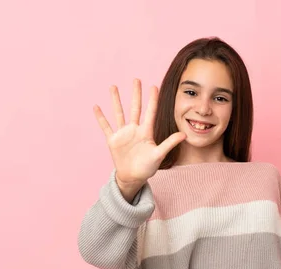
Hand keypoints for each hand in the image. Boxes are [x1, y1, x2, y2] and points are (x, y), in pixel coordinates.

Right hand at [93, 79, 186, 200]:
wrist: (133, 177)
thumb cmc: (147, 167)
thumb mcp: (159, 155)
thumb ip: (170, 143)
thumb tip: (184, 134)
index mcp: (146, 132)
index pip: (150, 112)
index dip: (152, 100)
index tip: (154, 86)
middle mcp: (134, 129)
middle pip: (135, 108)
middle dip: (136, 94)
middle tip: (136, 79)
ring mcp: (123, 134)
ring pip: (119, 113)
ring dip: (116, 100)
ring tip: (113, 87)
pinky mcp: (113, 140)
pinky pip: (106, 126)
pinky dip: (101, 117)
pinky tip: (96, 106)